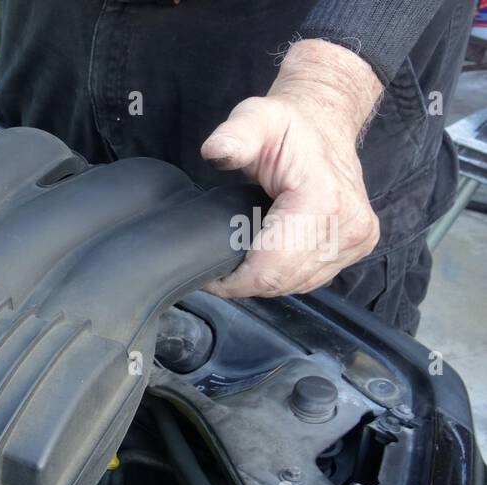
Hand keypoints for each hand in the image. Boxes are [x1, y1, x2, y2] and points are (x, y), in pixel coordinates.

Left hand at [201, 39, 383, 298]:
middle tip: (219, 264)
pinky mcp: (359, 245)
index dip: (233, 281)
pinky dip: (284, 274)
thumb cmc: (287, 126)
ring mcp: (357, 239)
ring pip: (296, 284)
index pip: (270, 270)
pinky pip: (311, 278)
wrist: (326, 124)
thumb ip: (235, 136)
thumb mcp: (255, 119)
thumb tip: (215, 152)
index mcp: (324, 202)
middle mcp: (348, 226)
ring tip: (242, 255)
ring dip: (264, 279)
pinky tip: (267, 255)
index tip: (207, 273)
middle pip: (281, 281)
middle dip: (245, 280)